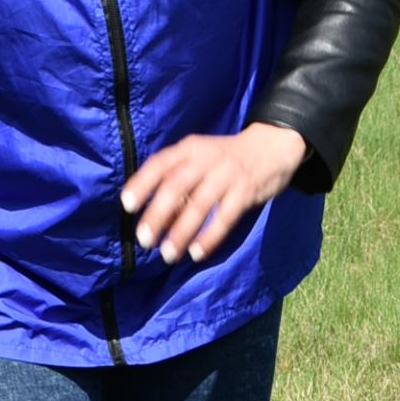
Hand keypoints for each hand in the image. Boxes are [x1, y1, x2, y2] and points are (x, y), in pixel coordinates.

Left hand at [122, 121, 305, 265]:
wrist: (272, 146)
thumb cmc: (226, 157)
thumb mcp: (201, 156)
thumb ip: (179, 177)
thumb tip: (154, 214)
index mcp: (190, 148)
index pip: (160, 164)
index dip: (142, 183)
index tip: (127, 205)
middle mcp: (206, 158)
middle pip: (177, 186)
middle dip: (158, 214)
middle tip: (144, 240)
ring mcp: (227, 174)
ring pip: (199, 205)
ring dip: (181, 232)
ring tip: (168, 254)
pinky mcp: (246, 191)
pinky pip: (225, 217)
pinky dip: (210, 237)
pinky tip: (197, 253)